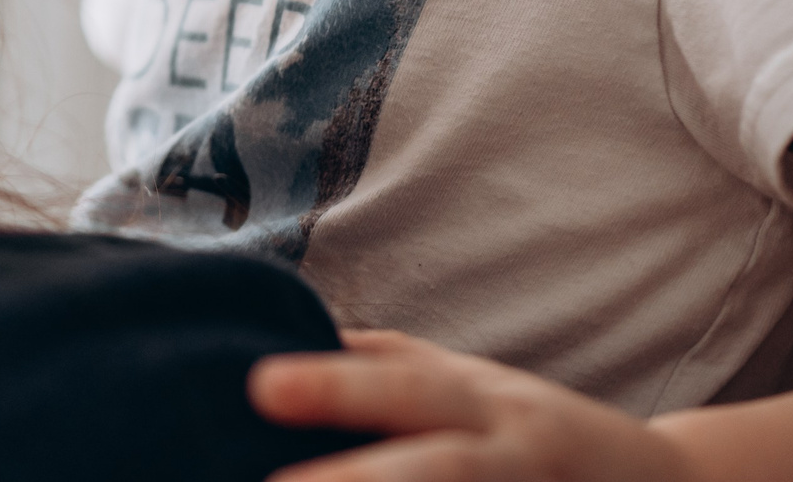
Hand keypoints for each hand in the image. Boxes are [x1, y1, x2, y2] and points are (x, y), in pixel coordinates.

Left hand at [249, 330, 696, 481]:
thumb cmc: (532, 430)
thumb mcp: (472, 383)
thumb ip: (390, 362)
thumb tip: (289, 327)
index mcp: (485, 403)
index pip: (403, 385)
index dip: (336, 386)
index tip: (260, 386)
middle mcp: (513, 458)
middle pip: (440, 468)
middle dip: (362, 480)